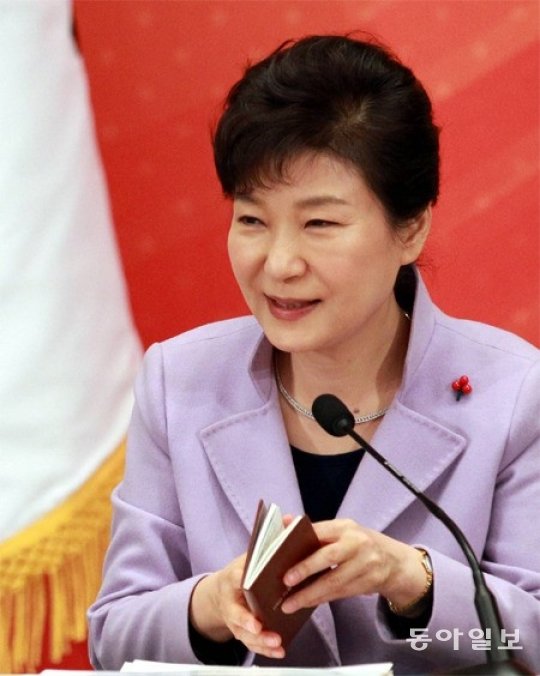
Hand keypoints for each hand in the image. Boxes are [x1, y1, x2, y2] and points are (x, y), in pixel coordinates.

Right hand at [189, 553, 284, 658]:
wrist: (220, 593)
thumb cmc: (239, 573)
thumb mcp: (246, 558)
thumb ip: (261, 550)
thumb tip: (285, 531)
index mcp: (231, 578)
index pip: (234, 578)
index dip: (240, 580)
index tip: (247, 583)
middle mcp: (229, 602)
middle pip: (237, 614)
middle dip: (247, 622)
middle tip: (259, 626)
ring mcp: (234, 620)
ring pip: (244, 634)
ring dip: (260, 641)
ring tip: (276, 642)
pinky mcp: (241, 633)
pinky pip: (252, 644)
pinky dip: (265, 650)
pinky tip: (279, 651)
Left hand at [279, 518, 426, 613]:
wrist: (394, 562)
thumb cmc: (358, 543)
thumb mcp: (341, 531)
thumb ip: (315, 530)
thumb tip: (285, 521)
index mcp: (345, 527)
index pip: (320, 532)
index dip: (300, 542)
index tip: (280, 553)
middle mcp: (357, 543)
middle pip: (329, 557)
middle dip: (306, 569)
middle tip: (286, 581)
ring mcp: (365, 565)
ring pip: (334, 581)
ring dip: (310, 594)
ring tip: (290, 604)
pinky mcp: (369, 583)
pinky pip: (340, 594)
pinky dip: (321, 599)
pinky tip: (306, 604)